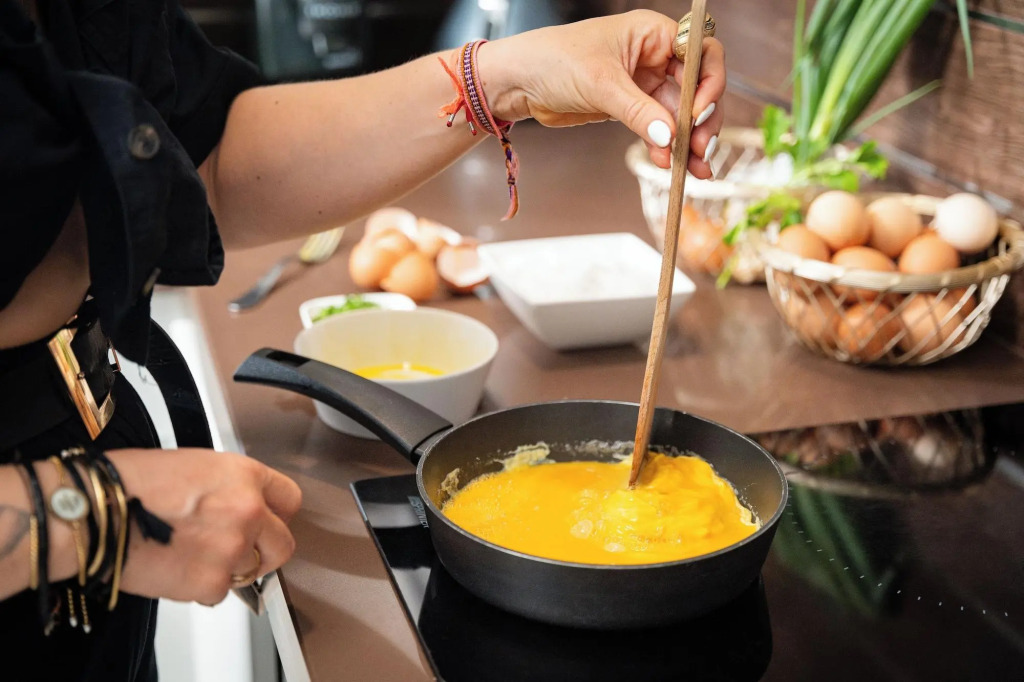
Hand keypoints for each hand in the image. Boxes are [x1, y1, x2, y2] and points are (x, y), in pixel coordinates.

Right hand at [109, 448, 301, 604]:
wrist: (96, 512)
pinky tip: (175, 567)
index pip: (289, 499)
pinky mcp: (211, 581)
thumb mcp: (195, 465)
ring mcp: (232, 548)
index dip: (277, 513)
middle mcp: (247, 511)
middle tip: (239, 551)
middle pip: (283, 544)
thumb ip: (228, 487)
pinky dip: (200, 587)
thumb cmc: (131, 483)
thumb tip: (238, 505)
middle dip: (264, 550)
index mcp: (244, 475)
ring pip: (250, 571)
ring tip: (192, 554)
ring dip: (228, 569)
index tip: (269, 522)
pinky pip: (219, 593)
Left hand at [481, 10, 725, 176]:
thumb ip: (638, 111)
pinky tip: (667, 163)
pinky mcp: (629, 107)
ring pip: (678, 113)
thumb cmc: (553, 60)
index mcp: (653, 33)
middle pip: (696, 87)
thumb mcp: (600, 84)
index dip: (708, 82)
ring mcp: (642, 83)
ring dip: (688, 140)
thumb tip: (669, 137)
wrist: (517, 81)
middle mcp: (653, 55)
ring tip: (694, 169)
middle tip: (700, 148)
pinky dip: (664, 146)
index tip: (697, 112)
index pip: (701, 53)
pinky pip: (657, 127)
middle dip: (702, 119)